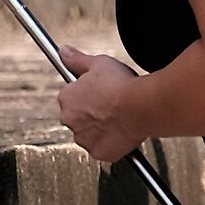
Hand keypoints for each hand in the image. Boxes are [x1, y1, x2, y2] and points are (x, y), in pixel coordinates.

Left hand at [57, 44, 145, 163]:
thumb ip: (77, 60)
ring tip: (117, 118)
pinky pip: (102, 149)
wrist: (140, 106)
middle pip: (77, 117)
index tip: (99, 93)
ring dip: (99, 128)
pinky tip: (121, 132)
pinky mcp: (98, 152)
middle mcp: (70, 119)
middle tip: (110, 106)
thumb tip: (64, 52)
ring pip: (89, 134)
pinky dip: (110, 143)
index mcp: (67, 98)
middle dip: (91, 113)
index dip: (87, 94)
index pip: (71, 97)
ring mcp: (83, 138)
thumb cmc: (121, 85)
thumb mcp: (98, 63)